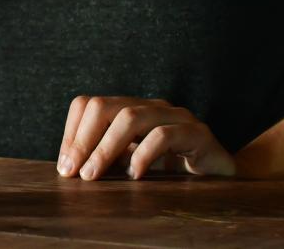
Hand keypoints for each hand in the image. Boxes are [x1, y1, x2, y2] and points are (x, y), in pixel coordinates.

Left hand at [57, 96, 235, 179]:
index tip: (64, 164)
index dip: (71, 132)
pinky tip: (134, 175)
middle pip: (104, 106)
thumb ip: (103, 159)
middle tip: (74, 171)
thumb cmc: (169, 169)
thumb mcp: (128, 162)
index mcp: (129, 108)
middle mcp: (149, 106)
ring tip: (94, 174)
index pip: (89, 104)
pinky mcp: (197, 133)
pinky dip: (143, 155)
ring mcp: (175, 116)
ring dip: (106, 148)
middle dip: (83, 139)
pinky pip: (164, 136)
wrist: (219, 177)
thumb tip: (68, 168)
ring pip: (131, 118)